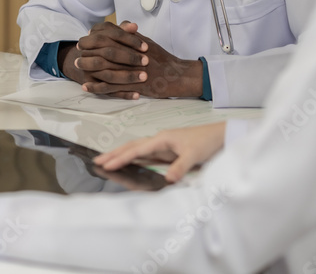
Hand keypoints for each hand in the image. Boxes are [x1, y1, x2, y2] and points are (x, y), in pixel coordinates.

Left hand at [67, 21, 203, 98]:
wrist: (176, 75)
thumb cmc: (163, 59)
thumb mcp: (147, 42)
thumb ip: (132, 35)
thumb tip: (120, 27)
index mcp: (132, 42)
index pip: (108, 35)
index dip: (94, 36)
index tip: (85, 39)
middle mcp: (130, 54)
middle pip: (102, 50)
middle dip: (87, 51)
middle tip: (77, 53)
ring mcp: (130, 70)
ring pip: (103, 67)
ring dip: (88, 67)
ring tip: (78, 67)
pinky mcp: (132, 85)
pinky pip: (110, 87)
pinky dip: (96, 87)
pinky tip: (86, 86)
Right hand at [93, 122, 226, 181]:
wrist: (219, 136)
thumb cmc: (206, 142)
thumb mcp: (194, 155)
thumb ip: (180, 167)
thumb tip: (167, 180)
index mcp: (162, 139)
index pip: (137, 150)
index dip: (121, 158)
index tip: (107, 164)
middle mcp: (158, 141)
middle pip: (131, 147)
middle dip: (114, 154)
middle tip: (97, 161)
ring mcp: (162, 146)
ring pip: (136, 149)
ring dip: (121, 155)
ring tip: (106, 161)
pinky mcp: (166, 151)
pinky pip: (145, 155)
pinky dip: (133, 158)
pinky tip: (127, 162)